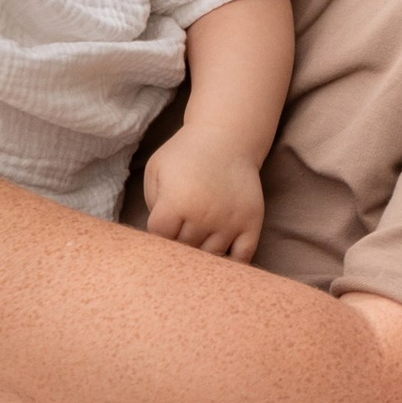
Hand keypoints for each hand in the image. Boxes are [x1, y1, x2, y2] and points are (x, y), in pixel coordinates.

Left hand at [142, 129, 266, 262]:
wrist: (227, 138)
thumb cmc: (186, 154)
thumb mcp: (156, 170)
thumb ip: (151, 204)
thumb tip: (158, 238)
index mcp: (176, 202)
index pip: (159, 238)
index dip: (157, 235)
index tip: (161, 229)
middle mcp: (203, 216)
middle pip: (184, 251)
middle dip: (177, 247)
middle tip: (177, 241)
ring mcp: (229, 221)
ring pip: (210, 258)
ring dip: (201, 255)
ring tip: (196, 246)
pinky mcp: (251, 222)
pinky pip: (242, 258)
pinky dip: (231, 264)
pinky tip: (221, 259)